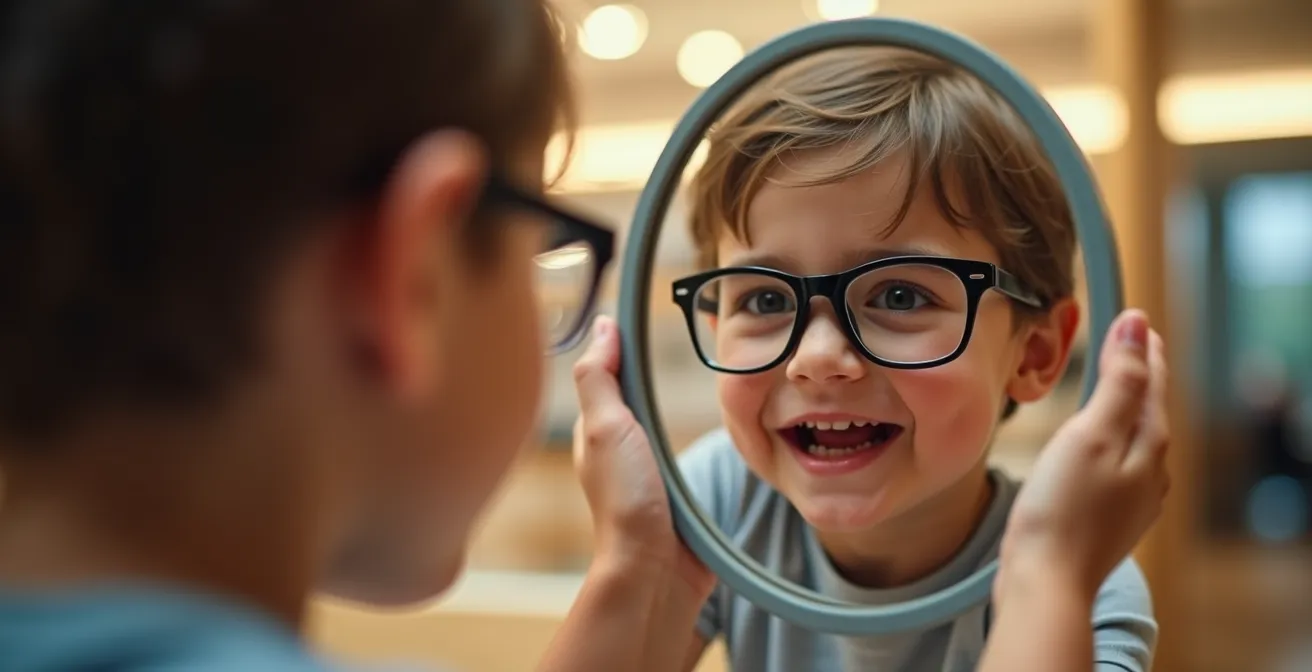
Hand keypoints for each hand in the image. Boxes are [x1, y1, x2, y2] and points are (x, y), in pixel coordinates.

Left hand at [571, 315, 715, 598]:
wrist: (656, 571)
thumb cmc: (627, 501)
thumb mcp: (606, 427)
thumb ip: (600, 378)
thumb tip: (603, 325)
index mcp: (597, 428)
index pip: (608, 370)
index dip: (621, 339)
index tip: (640, 304)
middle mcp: (617, 446)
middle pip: (631, 391)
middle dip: (643, 360)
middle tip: (673, 321)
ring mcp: (645, 469)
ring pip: (655, 418)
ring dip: (667, 394)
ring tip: (694, 362)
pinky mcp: (673, 490)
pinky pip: (679, 448)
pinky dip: (687, 430)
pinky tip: (704, 422)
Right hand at [999, 309, 1169, 602]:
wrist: (1047, 580)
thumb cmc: (1062, 509)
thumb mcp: (1091, 433)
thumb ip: (1119, 381)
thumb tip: (1138, 328)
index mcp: (1149, 444)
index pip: (1152, 380)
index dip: (1141, 345)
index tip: (1130, 316)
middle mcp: (1151, 471)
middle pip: (1146, 408)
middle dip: (1136, 374)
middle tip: (1121, 343)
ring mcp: (1132, 497)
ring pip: (1132, 437)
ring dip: (1120, 407)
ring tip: (1104, 384)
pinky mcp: (1108, 516)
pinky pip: (1115, 463)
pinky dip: (1105, 439)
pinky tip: (1087, 444)